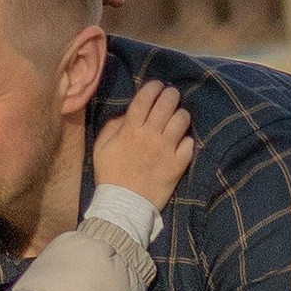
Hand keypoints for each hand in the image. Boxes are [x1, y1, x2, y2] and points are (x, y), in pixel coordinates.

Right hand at [91, 77, 193, 210]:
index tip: (157, 85)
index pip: (145, 98)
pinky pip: (189, 144)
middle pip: (166, 104)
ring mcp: (166, 150)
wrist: (124, 205)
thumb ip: (113, 127)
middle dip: (171, 95)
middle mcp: (150, 136)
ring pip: (182, 120)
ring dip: (181, 114)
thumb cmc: (110, 175)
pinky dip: (187, 140)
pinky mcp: (178, 165)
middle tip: (171, 95)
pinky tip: (182, 141)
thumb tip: (127, 115)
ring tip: (178, 117)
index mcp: (130, 130)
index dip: (153, 87)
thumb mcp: (101, 148)